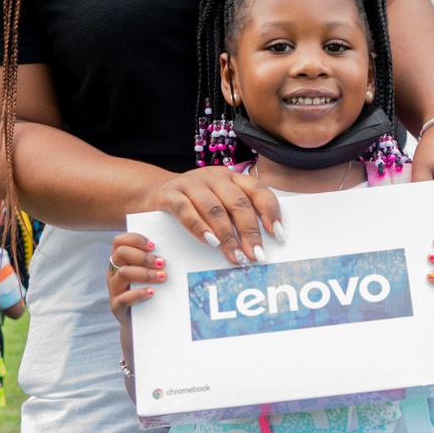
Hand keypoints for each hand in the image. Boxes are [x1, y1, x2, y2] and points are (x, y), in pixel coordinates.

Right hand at [106, 233, 164, 321]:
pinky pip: (124, 298)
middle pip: (121, 254)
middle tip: (162, 263)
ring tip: (162, 277)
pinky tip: (152, 292)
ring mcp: (114, 289)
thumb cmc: (148, 291)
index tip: (153, 245)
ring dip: (145, 273)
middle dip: (144, 256)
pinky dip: (139, 293)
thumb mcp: (148, 273)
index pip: (119, 242)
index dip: (135, 239)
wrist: (142, 321)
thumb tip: (171, 250)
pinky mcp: (117, 307)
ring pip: (123, 273)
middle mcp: (113, 272)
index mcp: (119, 261)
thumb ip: (152, 261)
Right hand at [144, 166, 282, 265]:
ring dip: (227, 235)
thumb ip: (237, 217)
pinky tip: (209, 242)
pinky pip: (186, 210)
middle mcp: (215, 177)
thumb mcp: (219, 204)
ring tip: (234, 256)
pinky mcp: (170, 193)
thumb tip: (258, 247)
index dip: (270, 211)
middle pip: (238, 203)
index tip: (278, 234)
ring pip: (214, 208)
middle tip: (255, 255)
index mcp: (232, 178)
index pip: (258, 190)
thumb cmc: (195, 205)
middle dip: (249, 232)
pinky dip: (199, 227)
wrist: (155, 194)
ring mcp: (191, 183)